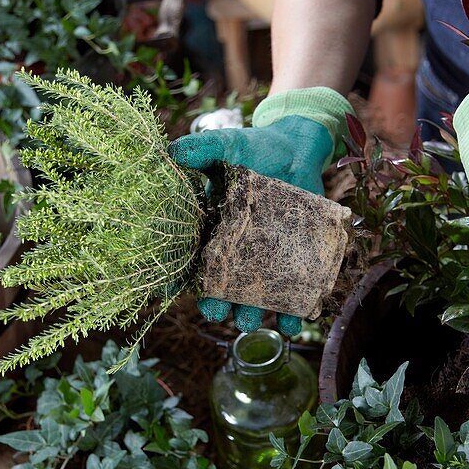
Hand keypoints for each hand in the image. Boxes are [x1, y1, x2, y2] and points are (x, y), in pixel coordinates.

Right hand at [168, 87, 353, 334]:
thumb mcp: (227, 145)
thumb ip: (201, 149)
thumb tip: (172, 153)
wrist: (298, 150)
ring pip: (254, 298)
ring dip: (250, 315)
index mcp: (210, 230)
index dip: (178, 278)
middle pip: (220, 288)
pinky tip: (295, 321)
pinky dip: (294, 313)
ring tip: (250, 322)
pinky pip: (293, 294)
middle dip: (216, 306)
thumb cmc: (256, 148)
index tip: (170, 291)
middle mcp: (234, 252)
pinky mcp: (293, 261)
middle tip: (217, 314)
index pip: (189, 260)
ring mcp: (264, 260)